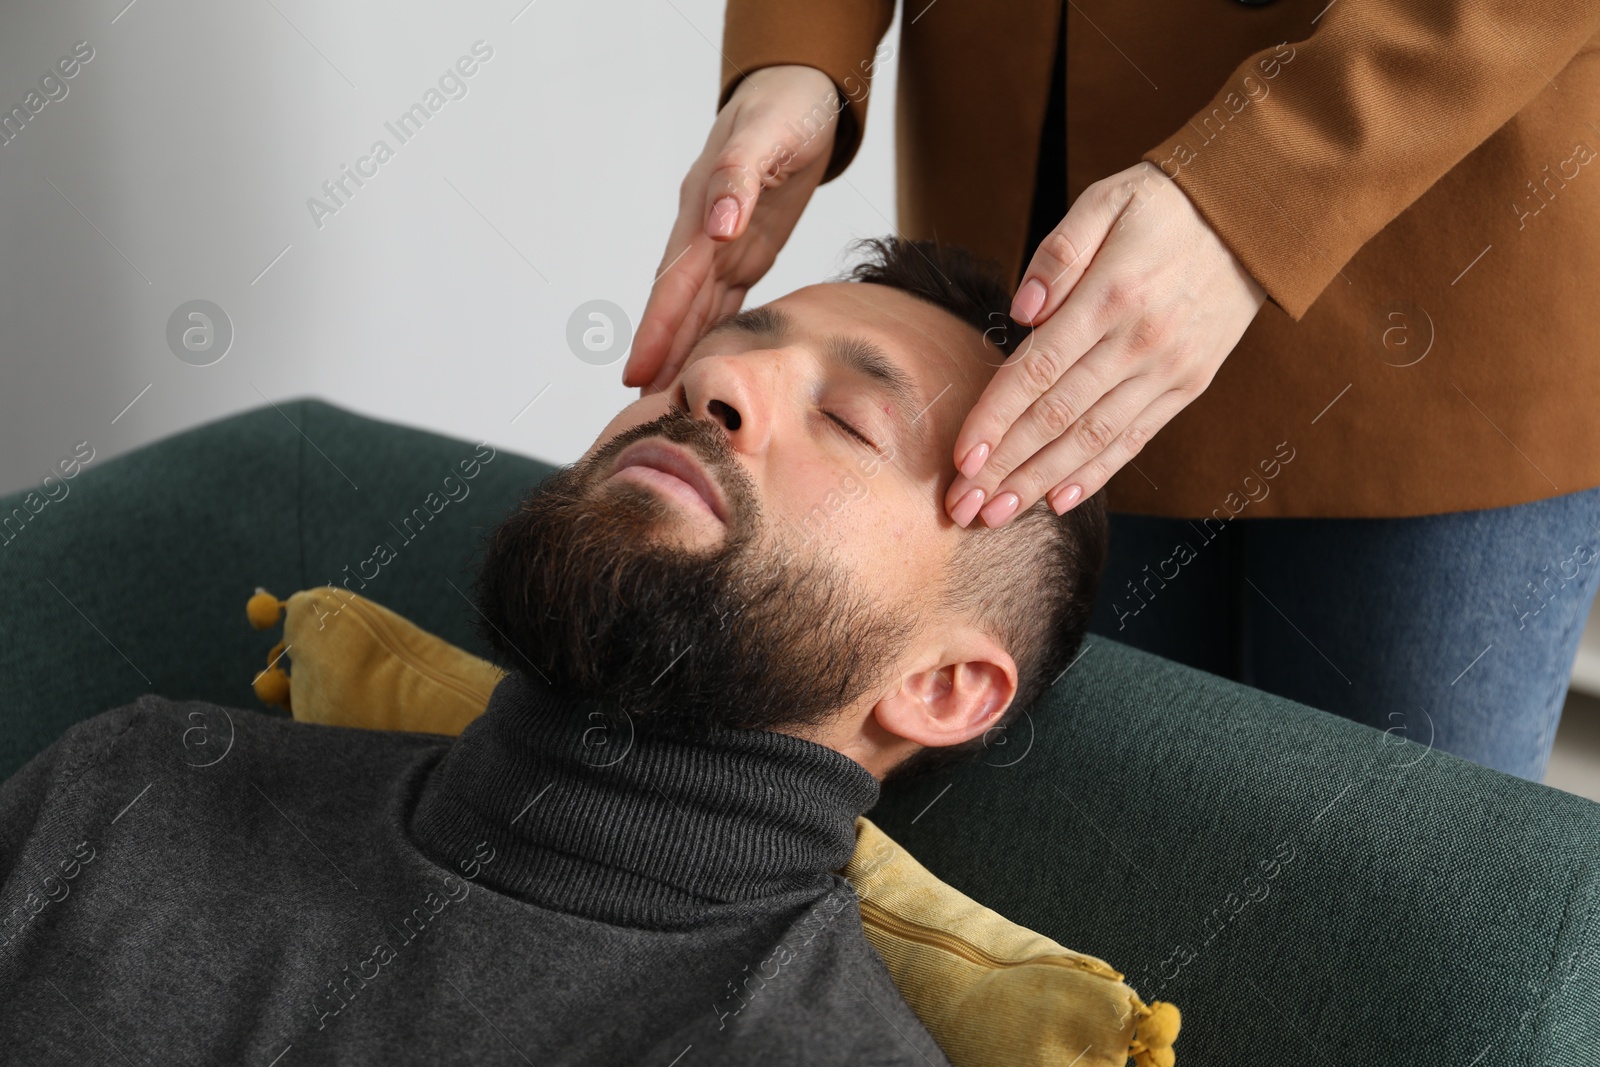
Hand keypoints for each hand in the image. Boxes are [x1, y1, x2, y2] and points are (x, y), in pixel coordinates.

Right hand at [624, 64, 841, 394]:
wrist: (799, 91)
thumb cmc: (785, 108)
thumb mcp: (766, 132)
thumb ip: (739, 177)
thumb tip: (717, 227)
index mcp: (703, 209)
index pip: (674, 280)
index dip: (656, 328)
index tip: (637, 371)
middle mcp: (704, 232)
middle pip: (676, 304)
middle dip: (658, 353)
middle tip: (641, 407)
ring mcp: (722, 242)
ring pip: (697, 308)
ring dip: (680, 351)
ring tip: (664, 397)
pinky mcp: (745, 249)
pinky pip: (724, 299)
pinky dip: (712, 332)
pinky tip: (703, 362)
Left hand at [945, 161, 1266, 527]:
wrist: (1256, 215)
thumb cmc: (1164, 204)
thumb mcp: (1106, 200)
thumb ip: (1058, 252)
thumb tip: (1022, 311)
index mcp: (1110, 296)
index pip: (1036, 372)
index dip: (994, 419)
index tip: (959, 458)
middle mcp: (1139, 342)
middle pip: (1057, 418)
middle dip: (1004, 467)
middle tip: (962, 506)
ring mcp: (1168, 370)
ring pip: (1092, 439)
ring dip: (1040, 483)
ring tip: (996, 515)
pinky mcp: (1188, 385)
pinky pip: (1135, 439)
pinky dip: (1096, 473)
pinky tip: (1058, 500)